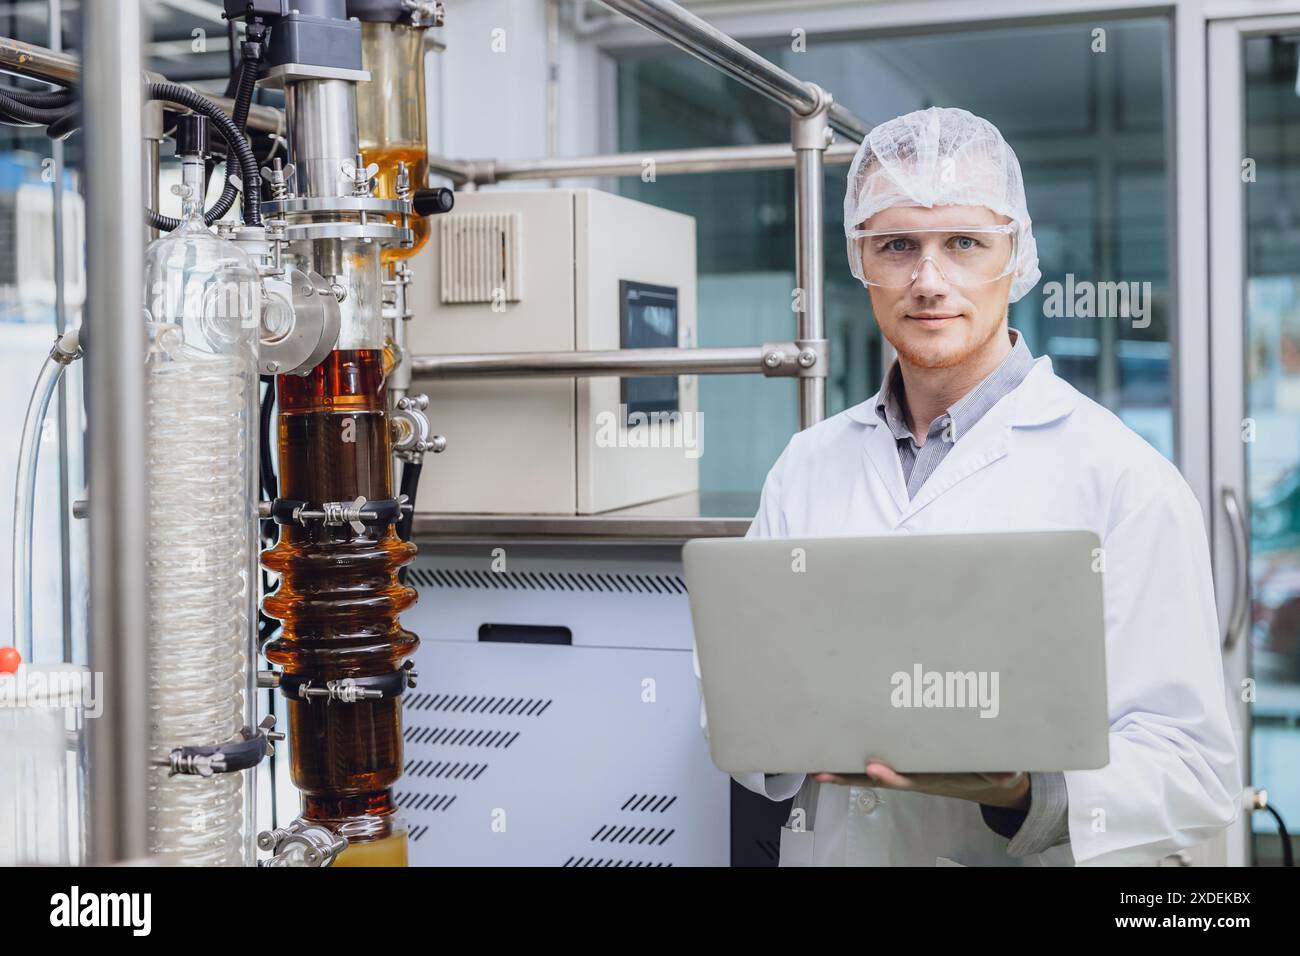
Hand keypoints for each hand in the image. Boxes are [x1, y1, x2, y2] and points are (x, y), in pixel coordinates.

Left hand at [813, 760, 1030, 808]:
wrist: (994, 780)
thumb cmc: (992, 771)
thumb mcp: (1001, 773)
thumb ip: (1000, 772)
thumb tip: (1006, 773)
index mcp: (936, 778)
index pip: (910, 779)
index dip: (892, 775)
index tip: (875, 769)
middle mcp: (916, 776)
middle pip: (879, 777)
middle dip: (851, 775)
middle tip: (825, 771)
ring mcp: (908, 771)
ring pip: (870, 771)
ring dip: (845, 770)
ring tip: (818, 767)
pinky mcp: (905, 762)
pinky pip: (875, 761)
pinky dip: (853, 762)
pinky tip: (833, 755)